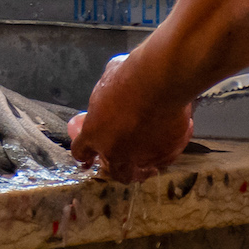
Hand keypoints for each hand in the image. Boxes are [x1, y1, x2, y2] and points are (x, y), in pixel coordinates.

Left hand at [68, 53, 194, 183]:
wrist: (161, 82)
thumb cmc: (131, 76)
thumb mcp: (108, 79)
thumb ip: (106, 95)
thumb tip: (110, 91)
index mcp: (94, 133)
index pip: (81, 152)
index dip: (85, 154)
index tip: (89, 155)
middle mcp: (116, 151)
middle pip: (114, 172)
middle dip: (118, 168)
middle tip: (123, 161)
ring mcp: (142, 156)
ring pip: (140, 171)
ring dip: (142, 168)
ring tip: (148, 165)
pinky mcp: (166, 154)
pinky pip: (164, 160)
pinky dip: (165, 154)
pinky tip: (167, 145)